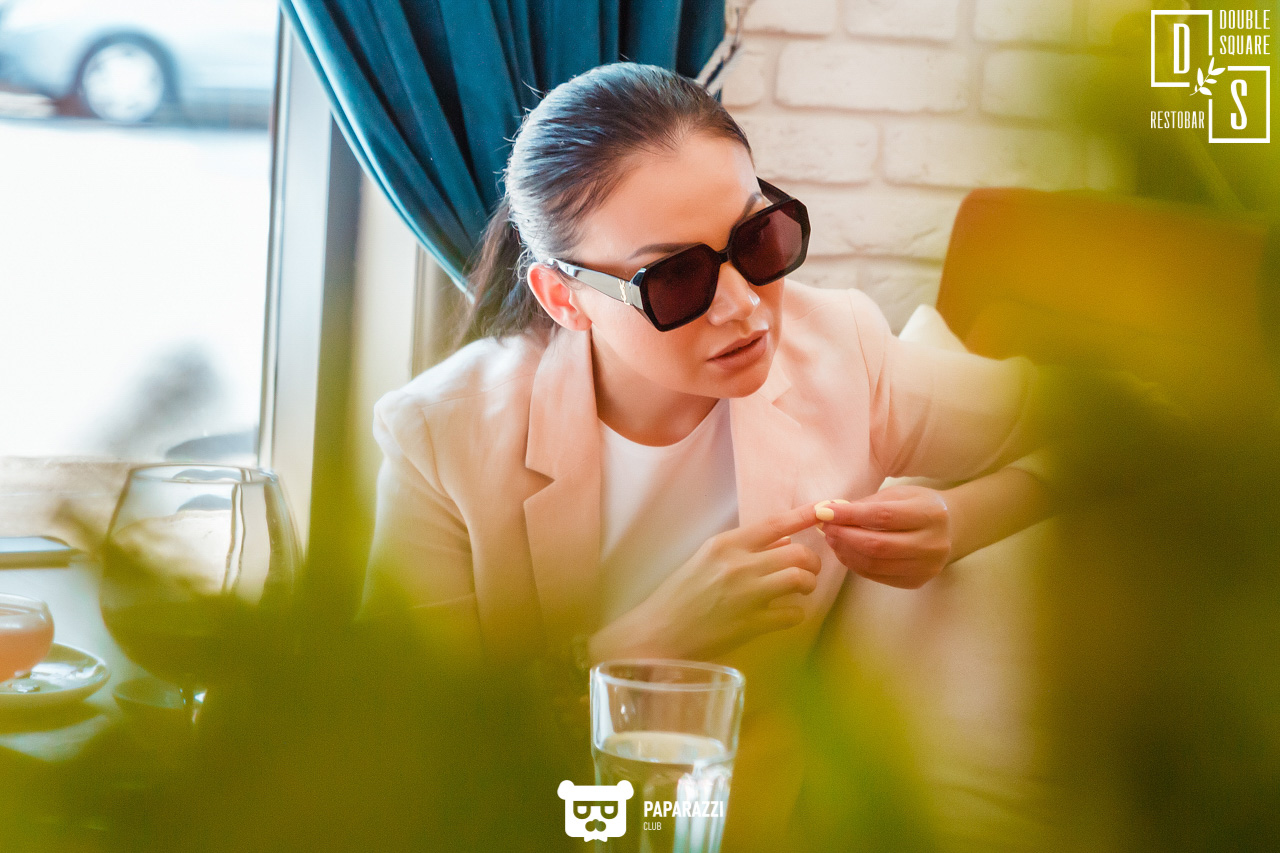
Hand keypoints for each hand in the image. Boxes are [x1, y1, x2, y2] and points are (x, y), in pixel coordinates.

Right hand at [589, 504, 822, 662]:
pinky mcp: (752, 624)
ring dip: (808, 586)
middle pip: (798, 552)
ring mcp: (747, 594)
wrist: (658, 634)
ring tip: (799, 592)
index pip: (775, 524)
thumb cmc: (679, 597)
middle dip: (811, 563)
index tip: (827, 508)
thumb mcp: (706, 562)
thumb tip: (784, 543)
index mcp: (724, 544)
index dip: (805, 514)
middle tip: (807, 573)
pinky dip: (795, 613)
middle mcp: (738, 565)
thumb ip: (745, 551)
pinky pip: (793, 613)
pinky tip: (785, 615)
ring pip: (801, 579)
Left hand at [816, 485, 951, 589]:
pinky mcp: (917, 582)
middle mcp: (933, 543)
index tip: (824, 511)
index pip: (883, 516)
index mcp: (930, 514)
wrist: (951, 528)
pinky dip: (856, 565)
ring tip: (832, 539)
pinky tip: (846, 552)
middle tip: (826, 528)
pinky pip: (878, 576)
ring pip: (875, 564)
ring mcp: (927, 567)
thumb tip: (829, 511)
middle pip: (877, 545)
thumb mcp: (898, 494)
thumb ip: (866, 504)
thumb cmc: (918, 505)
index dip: (849, 515)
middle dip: (844, 536)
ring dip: (846, 552)